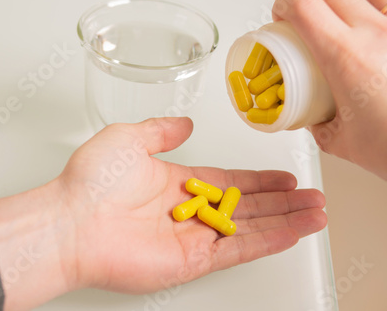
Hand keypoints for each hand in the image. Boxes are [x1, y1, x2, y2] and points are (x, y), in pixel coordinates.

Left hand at [0, 117, 326, 310]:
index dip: (258, 180)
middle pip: (247, 206)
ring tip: (315, 214)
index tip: (283, 177)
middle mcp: (187, 211)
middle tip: (312, 197)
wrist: (71, 221)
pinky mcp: (191, 261)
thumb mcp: (129, 137)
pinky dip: (268, 241)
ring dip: (285, 221)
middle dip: (282, 202)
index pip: (229, 182)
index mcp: (176, 183)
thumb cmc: (91, 181)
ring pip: (249, 228)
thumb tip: (183, 124)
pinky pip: (237, 249)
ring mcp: (191, 238)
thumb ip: (161, 130)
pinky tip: (292, 232)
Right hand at [272, 0, 386, 186]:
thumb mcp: (339, 141)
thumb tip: (313, 115)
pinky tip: (371, 19)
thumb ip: (319, 124)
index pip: (306, 7)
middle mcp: (377, 36)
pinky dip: (377, 3)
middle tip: (302, 17)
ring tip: (337, 9)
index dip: (285, 4)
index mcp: (347, 58)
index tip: (281, 14)